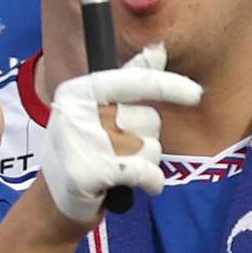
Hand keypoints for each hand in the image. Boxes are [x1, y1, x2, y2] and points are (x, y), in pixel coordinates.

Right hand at [44, 48, 196, 225]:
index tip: (197, 93)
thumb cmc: (85, 150)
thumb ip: (129, 80)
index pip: (133, 81)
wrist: (54, 204)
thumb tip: (158, 48)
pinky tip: (141, 186)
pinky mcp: (88, 173)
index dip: (169, 85)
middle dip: (147, 136)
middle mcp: (76, 113)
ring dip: (146, 161)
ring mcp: (81, 144)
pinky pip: (145, 171)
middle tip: (119, 150)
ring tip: (118, 167)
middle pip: (148, 118)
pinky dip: (151, 182)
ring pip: (151, 145)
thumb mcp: (99, 110)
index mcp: (77, 92)